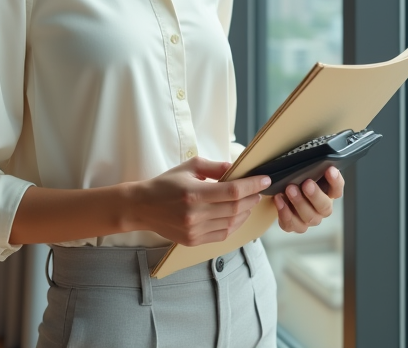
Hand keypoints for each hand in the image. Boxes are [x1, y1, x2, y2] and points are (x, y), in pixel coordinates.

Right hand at [129, 157, 270, 246]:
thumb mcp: (189, 167)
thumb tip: (236, 169)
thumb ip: (214, 167)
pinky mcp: (194, 240)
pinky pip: (222, 235)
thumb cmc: (166, 184)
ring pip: (231, 223)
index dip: (252, 185)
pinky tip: (237, 216)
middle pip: (235, 208)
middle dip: (252, 198)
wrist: (142, 207)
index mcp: (194, 193)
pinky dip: (234, 225)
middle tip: (259, 190)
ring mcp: (195, 230)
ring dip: (245, 212)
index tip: (265, 179)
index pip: (232, 191)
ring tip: (250, 201)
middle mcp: (195, 215)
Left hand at [274, 167, 343, 233]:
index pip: (337, 188)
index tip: (330, 170)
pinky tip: (279, 200)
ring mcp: (310, 219)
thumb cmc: (297, 180)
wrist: (283, 192)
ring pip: (309, 217)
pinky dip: (284, 213)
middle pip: (325, 207)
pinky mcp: (295, 225)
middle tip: (306, 183)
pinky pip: (292, 225)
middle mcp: (321, 209)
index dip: (335, 181)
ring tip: (289, 189)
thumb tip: (312, 159)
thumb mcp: (305, 171)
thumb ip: (312, 167)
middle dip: (315, 195)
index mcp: (328, 193)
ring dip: (299, 203)